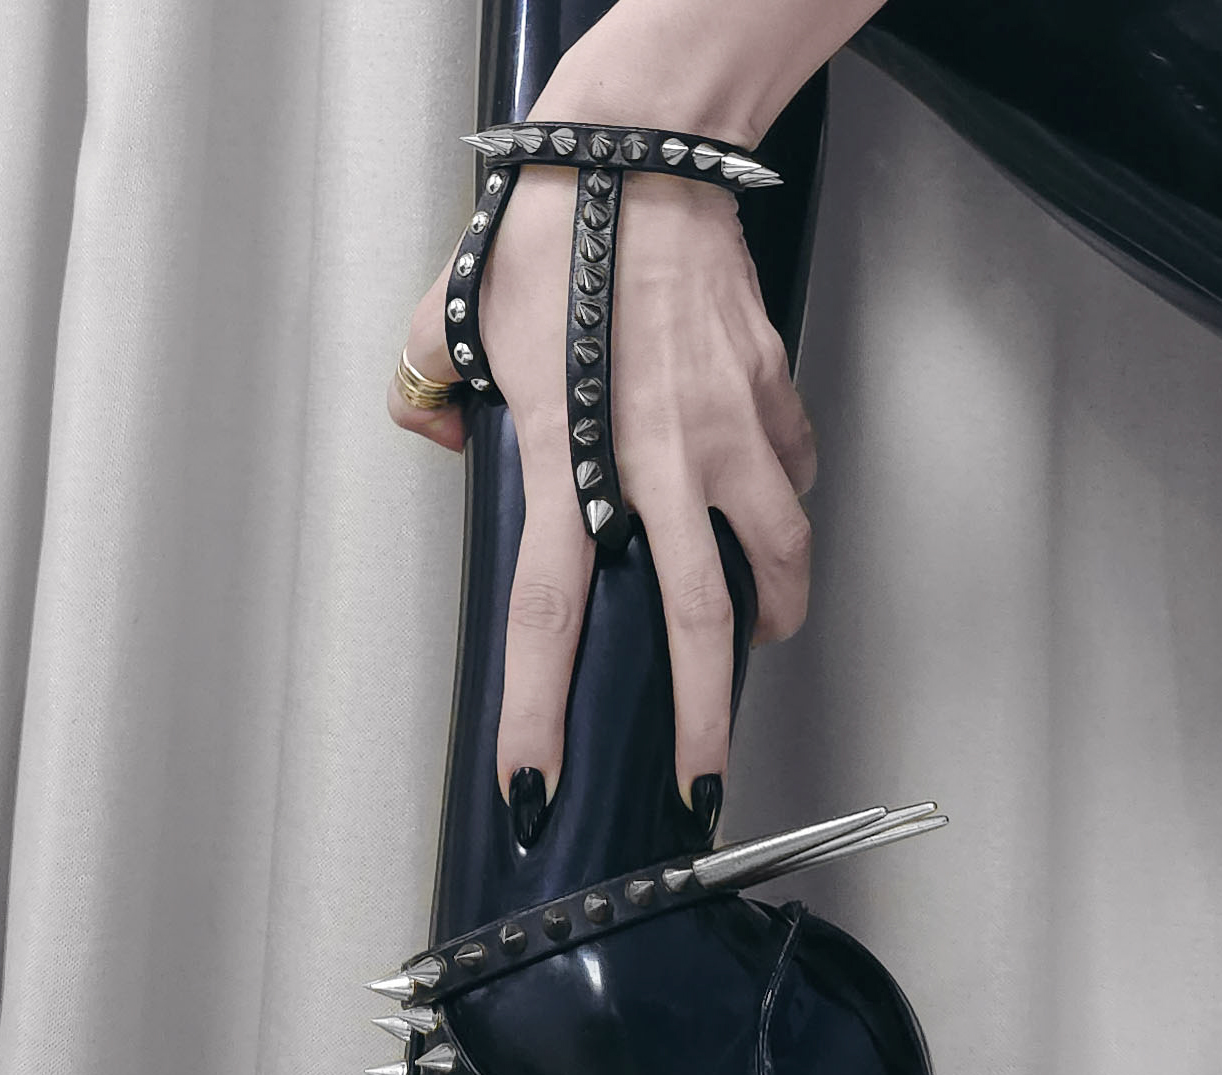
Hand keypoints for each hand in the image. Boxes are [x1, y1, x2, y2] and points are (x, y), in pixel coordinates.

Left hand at [388, 163, 814, 817]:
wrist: (641, 141)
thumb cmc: (549, 224)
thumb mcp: (450, 311)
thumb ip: (427, 390)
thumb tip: (440, 432)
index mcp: (569, 457)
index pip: (546, 617)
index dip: (539, 713)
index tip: (537, 785)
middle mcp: (659, 462)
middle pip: (697, 629)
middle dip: (704, 725)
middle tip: (703, 781)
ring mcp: (729, 431)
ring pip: (778, 557)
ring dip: (775, 614)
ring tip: (764, 637)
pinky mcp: (772, 391)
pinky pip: (794, 469)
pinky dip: (787, 499)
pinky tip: (769, 502)